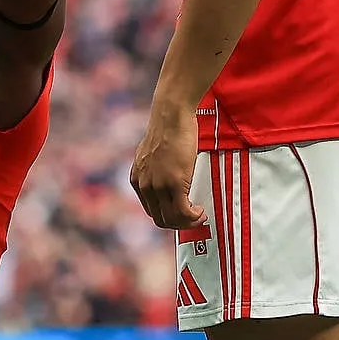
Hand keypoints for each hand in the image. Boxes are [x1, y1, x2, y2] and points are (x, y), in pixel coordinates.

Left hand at [128, 102, 206, 230]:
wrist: (171, 116)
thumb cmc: (166, 129)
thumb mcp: (152, 154)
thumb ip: (154, 169)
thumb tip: (166, 176)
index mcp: (137, 180)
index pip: (152, 211)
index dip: (169, 216)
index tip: (182, 213)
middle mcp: (144, 186)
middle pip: (161, 219)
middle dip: (179, 224)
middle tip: (194, 218)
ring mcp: (158, 186)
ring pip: (172, 219)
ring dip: (188, 222)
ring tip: (199, 215)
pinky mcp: (174, 183)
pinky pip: (184, 211)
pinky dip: (194, 217)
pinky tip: (201, 211)